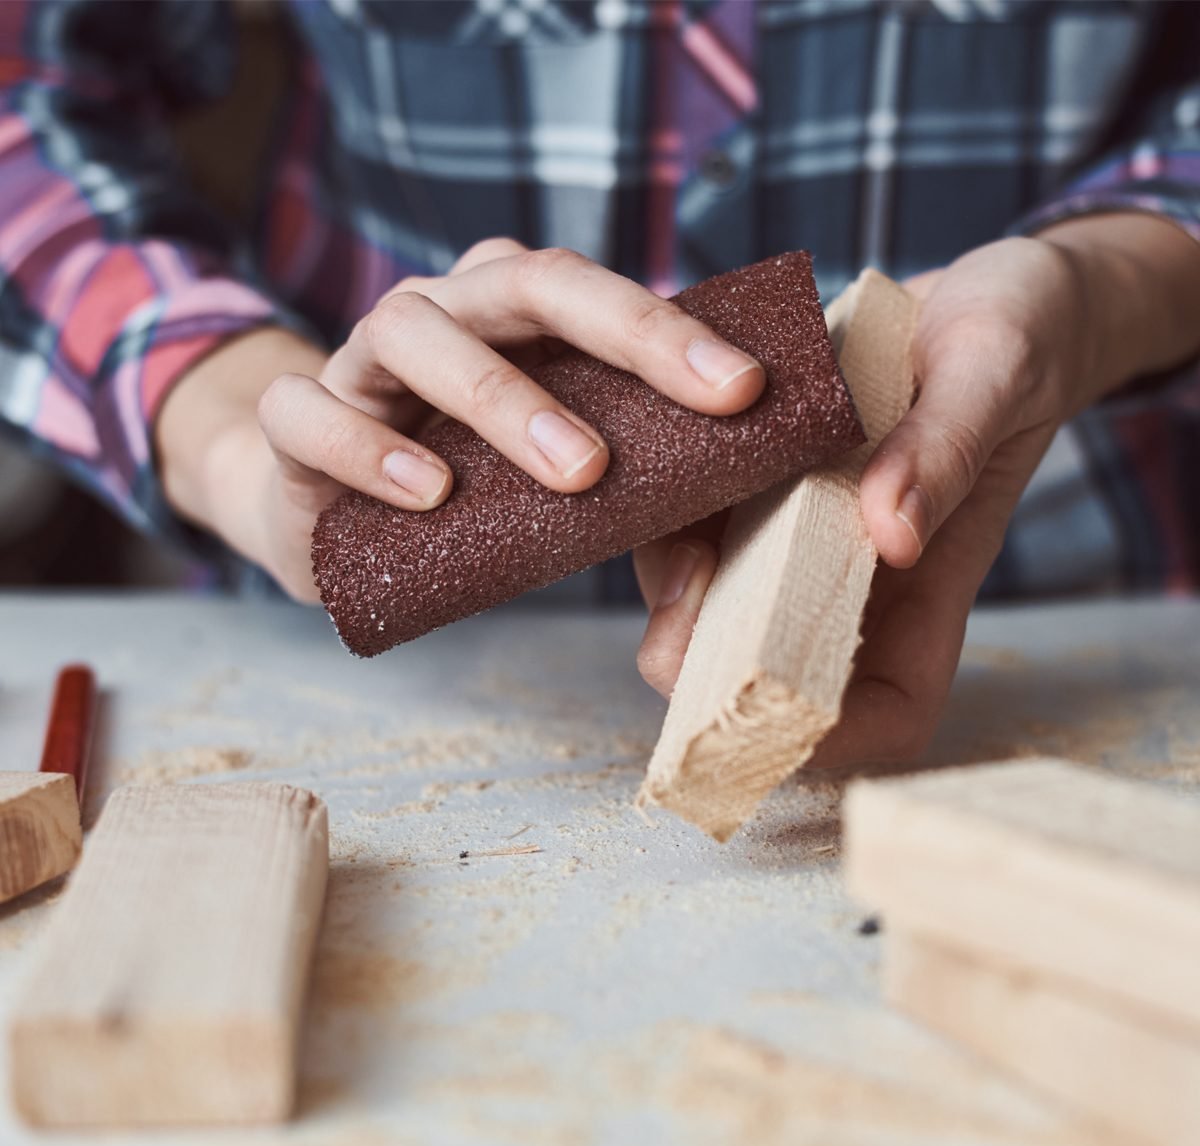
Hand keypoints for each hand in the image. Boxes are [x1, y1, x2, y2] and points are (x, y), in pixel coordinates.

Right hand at [158, 238, 764, 599]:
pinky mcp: (296, 421)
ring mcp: (361, 359)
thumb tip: (712, 576)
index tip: (745, 389)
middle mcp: (442, 314)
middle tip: (698, 403)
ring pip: (414, 331)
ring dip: (502, 396)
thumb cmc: (462, 498)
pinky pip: (311, 413)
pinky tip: (429, 492)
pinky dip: (366, 445)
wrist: (327, 519)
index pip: (594, 293)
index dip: (669, 331)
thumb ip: (627, 514)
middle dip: (621, 336)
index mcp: (511, 316)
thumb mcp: (552, 494)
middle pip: (523, 281)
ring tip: (575, 473)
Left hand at [635, 215, 1199, 765]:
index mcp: (927, 583)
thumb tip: (891, 533)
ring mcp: (801, 533)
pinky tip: (658, 459)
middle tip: (674, 622)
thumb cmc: (1015, 336)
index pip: (887, 709)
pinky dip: (667, 506)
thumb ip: (945, 449)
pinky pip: (698, 518)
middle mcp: (853, 574)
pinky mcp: (762, 486)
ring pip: (718, 596)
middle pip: (776, 668)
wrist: (977, 290)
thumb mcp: (992, 373)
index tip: (771, 711)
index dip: (832, 740)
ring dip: (674, 580)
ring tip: (664, 513)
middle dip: (711, 667)